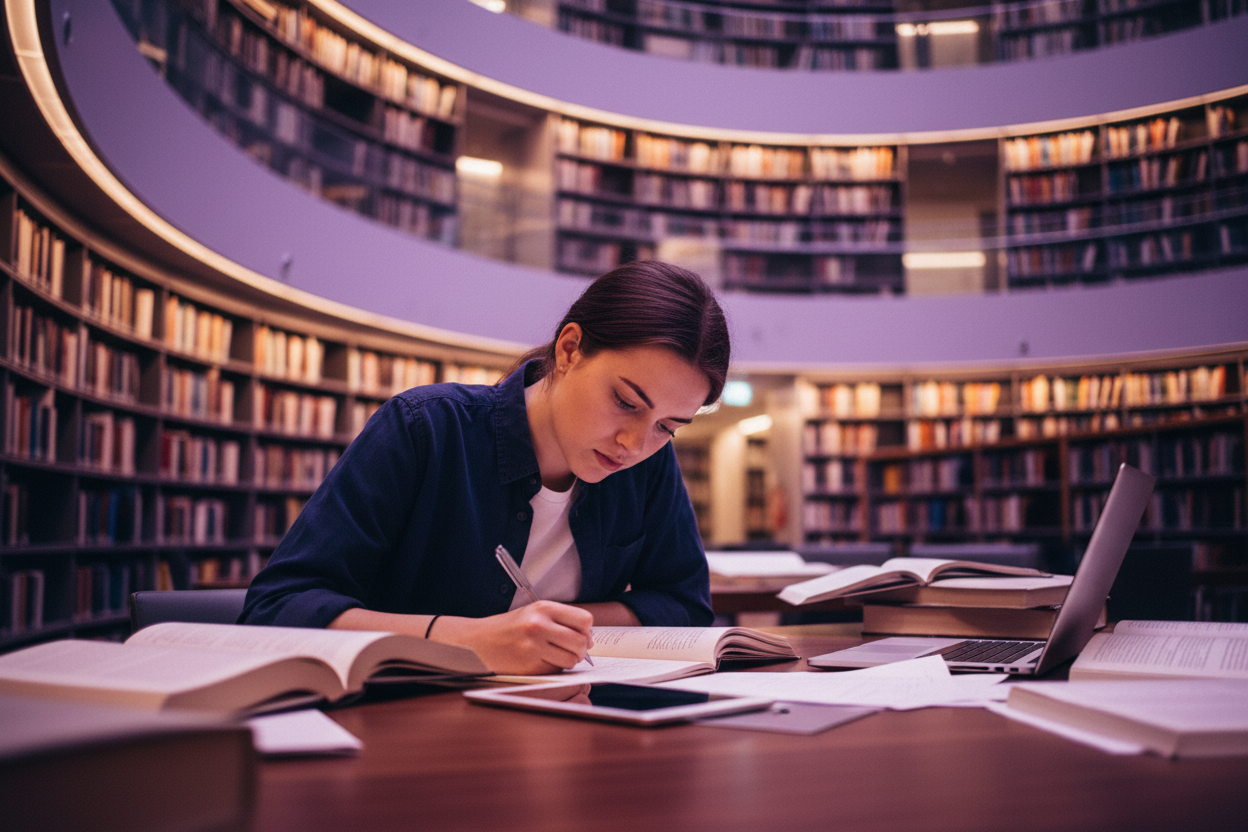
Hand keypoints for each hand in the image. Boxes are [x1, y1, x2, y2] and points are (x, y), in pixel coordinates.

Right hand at [436, 601, 594, 675]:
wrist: (478, 641)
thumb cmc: (509, 627)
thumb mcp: (534, 613)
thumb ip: (561, 620)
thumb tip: (589, 639)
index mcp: (543, 608)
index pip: (584, 620)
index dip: (586, 630)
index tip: (581, 635)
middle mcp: (539, 625)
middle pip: (581, 642)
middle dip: (581, 649)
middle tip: (572, 650)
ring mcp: (534, 646)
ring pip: (571, 659)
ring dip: (568, 661)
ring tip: (556, 656)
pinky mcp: (529, 666)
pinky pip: (555, 670)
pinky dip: (553, 668)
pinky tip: (541, 661)